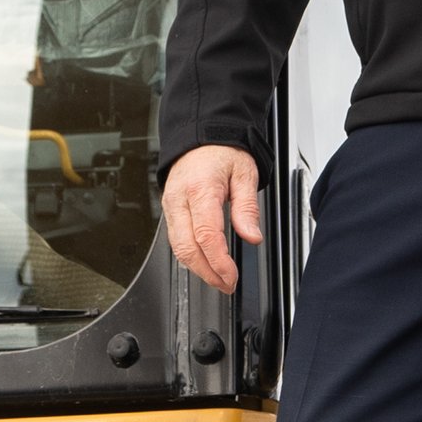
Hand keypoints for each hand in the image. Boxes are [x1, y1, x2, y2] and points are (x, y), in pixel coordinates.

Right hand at [161, 144, 264, 293]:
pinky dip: (191, 256)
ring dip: (198, 268)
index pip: (206, 235)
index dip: (218, 262)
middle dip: (207, 272)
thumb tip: (252, 237)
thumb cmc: (222, 151)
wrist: (200, 135)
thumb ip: (247, 208)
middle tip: (227, 285)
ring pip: (177, 247)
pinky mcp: (170, 210)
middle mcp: (180, 199)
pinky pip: (176, 239)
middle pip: (186, 247)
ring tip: (219, 279)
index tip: (231, 277)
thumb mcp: (245, 173)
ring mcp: (170, 206)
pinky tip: (206, 263)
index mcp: (200, 188)